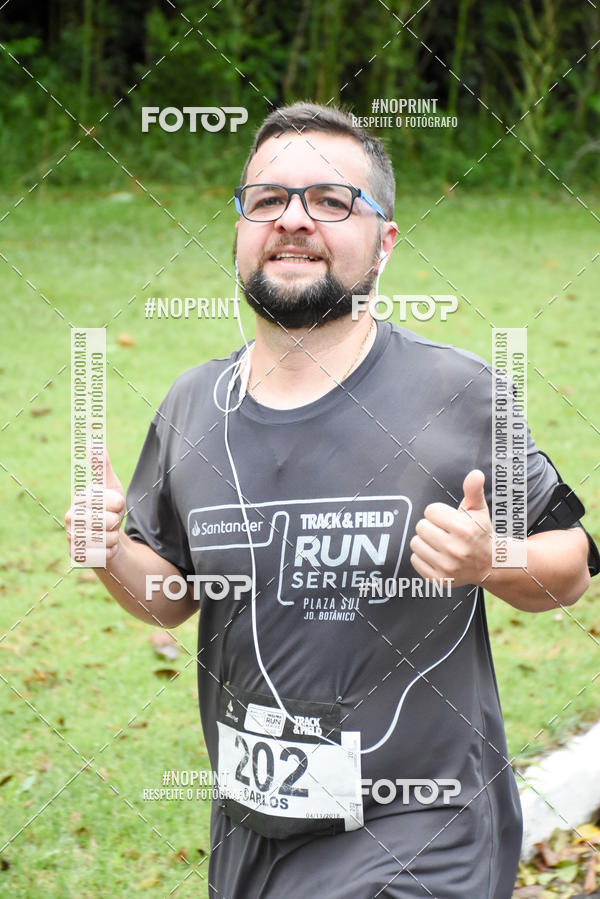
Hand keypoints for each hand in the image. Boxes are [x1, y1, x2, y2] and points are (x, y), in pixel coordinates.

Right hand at [65, 447, 125, 563]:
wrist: (105, 536)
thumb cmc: (108, 508)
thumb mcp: (110, 485)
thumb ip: (102, 465)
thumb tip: (93, 442)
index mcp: (78, 500)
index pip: (110, 501)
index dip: (119, 504)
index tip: (115, 504)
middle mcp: (70, 518)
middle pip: (108, 521)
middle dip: (116, 521)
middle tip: (110, 520)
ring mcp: (72, 537)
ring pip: (107, 538)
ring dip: (114, 536)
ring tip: (107, 532)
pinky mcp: (78, 555)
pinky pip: (104, 554)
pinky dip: (110, 550)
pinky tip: (103, 546)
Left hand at [409, 470, 491, 587]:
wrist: (490, 565)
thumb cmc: (480, 533)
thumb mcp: (479, 510)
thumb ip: (473, 490)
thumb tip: (475, 474)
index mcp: (464, 529)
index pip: (430, 511)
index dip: (438, 513)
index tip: (448, 520)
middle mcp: (455, 549)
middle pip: (421, 526)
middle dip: (431, 526)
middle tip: (444, 532)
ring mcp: (446, 566)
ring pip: (415, 543)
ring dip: (425, 541)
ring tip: (440, 543)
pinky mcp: (439, 579)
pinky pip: (415, 560)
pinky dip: (423, 557)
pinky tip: (437, 555)